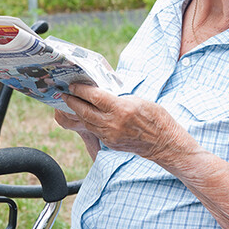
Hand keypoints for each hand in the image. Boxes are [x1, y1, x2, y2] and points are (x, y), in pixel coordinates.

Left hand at [60, 83, 197, 164]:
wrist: (164, 142)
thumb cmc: (155, 116)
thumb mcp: (137, 100)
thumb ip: (117, 98)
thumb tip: (99, 93)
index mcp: (121, 108)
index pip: (94, 97)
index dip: (81, 90)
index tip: (73, 85)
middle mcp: (113, 123)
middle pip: (85, 111)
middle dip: (72, 102)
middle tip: (64, 94)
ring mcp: (111, 135)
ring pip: (87, 122)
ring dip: (77, 112)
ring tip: (70, 103)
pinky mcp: (111, 143)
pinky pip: (95, 131)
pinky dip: (88, 122)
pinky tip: (84, 116)